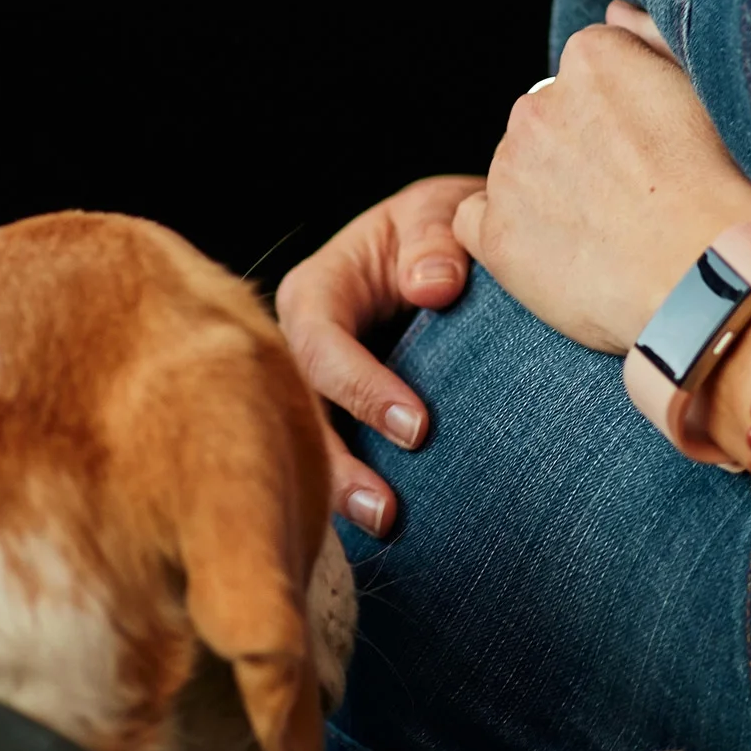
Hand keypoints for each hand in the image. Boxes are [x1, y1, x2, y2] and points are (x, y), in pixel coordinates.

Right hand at [276, 175, 480, 536]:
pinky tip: (384, 537)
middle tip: (386, 511)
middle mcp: (298, 348)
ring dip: (338, 493)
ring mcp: (310, 394)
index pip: (320, 343)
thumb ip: (437, 238)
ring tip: (386, 525)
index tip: (419, 428)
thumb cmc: (443, 232)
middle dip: (335, 465)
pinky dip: (350, 499)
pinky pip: (330, 465)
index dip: (361, 387)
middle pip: (296, 412)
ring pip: (304, 449)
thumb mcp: (443, 213)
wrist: (454, 263)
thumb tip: (433, 286)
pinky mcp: (335, 426)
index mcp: (315, 292)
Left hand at [457, 1, 750, 354]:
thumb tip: (614, 8)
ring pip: (514, 170)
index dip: (615, 119)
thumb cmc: (720, 188)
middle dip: (575, 153)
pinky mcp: (493, 230)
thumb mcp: (704, 88)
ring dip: (542, 194)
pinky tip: (553, 256)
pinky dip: (503, 235)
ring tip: (602, 235)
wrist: (704, 274)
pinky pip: (475, 221)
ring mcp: (510, 167)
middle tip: (625, 199)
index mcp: (592, 56)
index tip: (645, 153)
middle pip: (545, 121)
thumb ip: (652, 36)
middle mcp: (538, 101)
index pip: (585, 75)